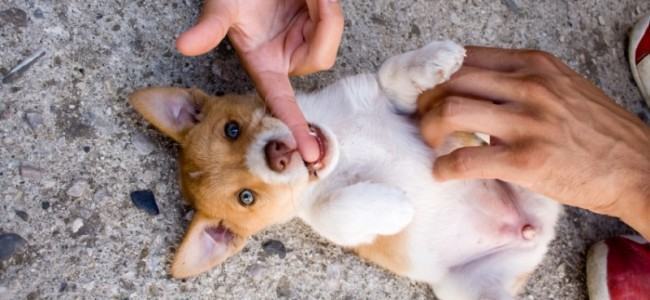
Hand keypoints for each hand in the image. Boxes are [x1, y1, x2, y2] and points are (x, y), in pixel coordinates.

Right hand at [176, 0, 343, 161]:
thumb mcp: (222, 9)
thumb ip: (209, 28)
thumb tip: (183, 45)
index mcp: (264, 65)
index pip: (281, 103)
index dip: (295, 128)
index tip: (310, 154)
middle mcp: (286, 58)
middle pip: (321, 58)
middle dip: (323, 26)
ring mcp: (306, 43)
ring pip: (331, 36)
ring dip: (325, 11)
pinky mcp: (320, 27)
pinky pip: (334, 21)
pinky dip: (327, 4)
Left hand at [419, 46, 649, 237]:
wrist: (638, 167)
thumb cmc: (598, 131)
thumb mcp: (562, 88)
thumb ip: (521, 83)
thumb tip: (477, 92)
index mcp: (534, 65)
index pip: (465, 57)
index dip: (436, 76)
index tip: (428, 93)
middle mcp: (529, 86)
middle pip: (450, 80)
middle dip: (426, 101)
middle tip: (424, 119)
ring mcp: (528, 122)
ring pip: (451, 110)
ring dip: (429, 129)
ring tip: (432, 143)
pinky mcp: (527, 160)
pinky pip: (467, 159)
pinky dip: (444, 167)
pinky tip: (443, 172)